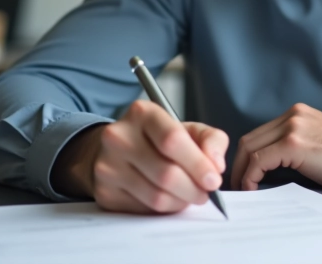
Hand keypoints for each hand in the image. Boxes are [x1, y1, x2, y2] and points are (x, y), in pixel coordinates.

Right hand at [52, 100, 227, 213]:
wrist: (116, 150)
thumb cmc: (157, 139)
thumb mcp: (187, 129)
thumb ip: (211, 140)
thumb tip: (216, 165)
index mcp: (142, 113)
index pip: (172, 140)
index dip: (198, 164)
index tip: (213, 179)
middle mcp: (119, 136)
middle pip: (166, 173)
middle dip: (194, 189)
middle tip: (205, 192)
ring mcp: (108, 166)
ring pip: (156, 196)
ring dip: (181, 201)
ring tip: (189, 195)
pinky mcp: (105, 192)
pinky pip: (144, 209)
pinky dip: (164, 208)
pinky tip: (168, 198)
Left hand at [230, 103, 321, 190]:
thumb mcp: (317, 143)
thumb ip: (295, 148)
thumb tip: (268, 171)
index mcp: (297, 114)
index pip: (260, 134)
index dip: (247, 157)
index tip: (244, 176)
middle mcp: (292, 115)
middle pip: (251, 139)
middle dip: (239, 165)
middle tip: (238, 186)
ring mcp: (292, 127)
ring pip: (251, 148)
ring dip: (242, 171)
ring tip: (244, 190)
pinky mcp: (293, 143)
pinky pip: (260, 160)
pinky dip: (251, 176)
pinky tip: (253, 189)